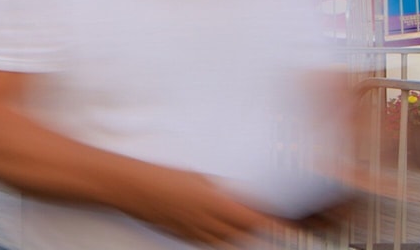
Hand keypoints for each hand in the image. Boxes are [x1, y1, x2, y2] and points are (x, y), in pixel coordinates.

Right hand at [117, 167, 292, 247]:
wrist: (131, 187)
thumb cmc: (160, 177)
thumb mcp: (199, 177)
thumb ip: (221, 190)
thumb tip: (237, 196)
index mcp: (214, 204)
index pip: (255, 220)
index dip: (274, 224)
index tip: (288, 225)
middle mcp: (207, 223)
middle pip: (244, 235)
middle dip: (259, 231)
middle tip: (271, 225)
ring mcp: (194, 232)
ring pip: (227, 242)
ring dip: (240, 236)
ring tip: (247, 228)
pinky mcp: (183, 236)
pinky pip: (209, 242)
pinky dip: (221, 239)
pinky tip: (221, 231)